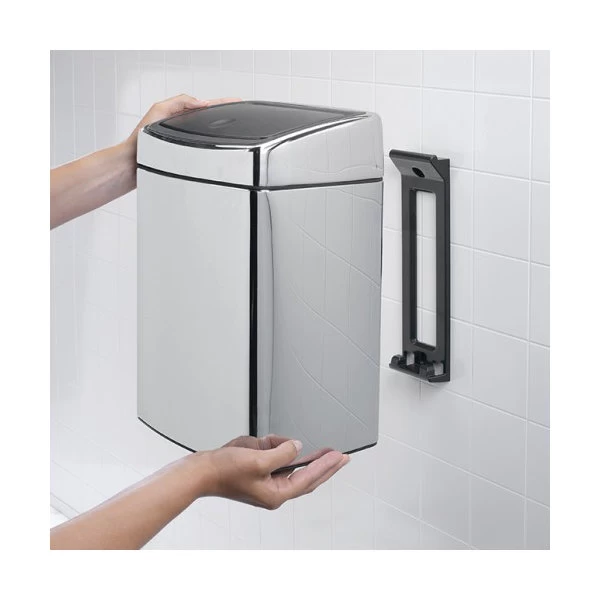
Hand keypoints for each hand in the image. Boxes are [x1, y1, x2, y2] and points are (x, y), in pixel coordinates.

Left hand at [125, 94, 240, 151]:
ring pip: (207, 135)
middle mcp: (182, 127)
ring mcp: (184, 142)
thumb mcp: (158, 112)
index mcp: (179, 113)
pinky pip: (203, 150)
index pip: (205, 105)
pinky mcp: (184, 157)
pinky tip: (220, 149)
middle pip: (209, 120)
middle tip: (242, 114)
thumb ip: (179, 102)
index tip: (237, 102)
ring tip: (236, 127)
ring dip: (220, 132)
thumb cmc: (139, 141)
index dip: (222, 103)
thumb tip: (201, 102)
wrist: (132, 164)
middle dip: (226, 116)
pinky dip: (213, 148)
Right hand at [193, 434, 349, 509]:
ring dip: (287, 450)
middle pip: (306, 477)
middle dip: (323, 465)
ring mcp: (264, 482)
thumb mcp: (259, 459)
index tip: (340, 456)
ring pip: (288, 465)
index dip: (326, 466)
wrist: (200, 472)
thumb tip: (297, 447)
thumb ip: (283, 453)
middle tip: (341, 456)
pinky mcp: (256, 473)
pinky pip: (273, 458)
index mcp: (276, 494)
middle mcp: (272, 491)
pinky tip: (266, 441)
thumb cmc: (224, 472)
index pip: (309, 479)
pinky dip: (272, 447)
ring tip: (275, 441)